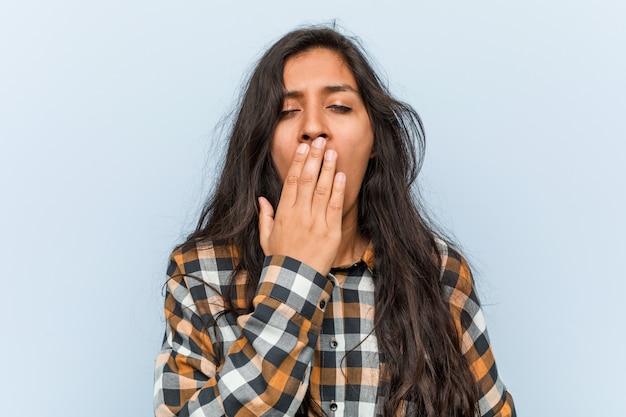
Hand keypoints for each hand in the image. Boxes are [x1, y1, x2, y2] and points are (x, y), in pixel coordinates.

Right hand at [258, 137, 345, 275]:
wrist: (294, 283)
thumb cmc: (280, 261)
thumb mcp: (266, 239)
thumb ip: (264, 218)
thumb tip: (262, 199)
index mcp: (284, 214)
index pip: (292, 181)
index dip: (299, 162)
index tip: (304, 147)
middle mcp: (300, 214)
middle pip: (308, 179)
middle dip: (315, 158)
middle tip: (320, 140)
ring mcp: (316, 222)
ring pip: (323, 189)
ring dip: (328, 168)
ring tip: (332, 151)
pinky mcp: (331, 232)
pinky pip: (335, 206)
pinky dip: (338, 190)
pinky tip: (341, 175)